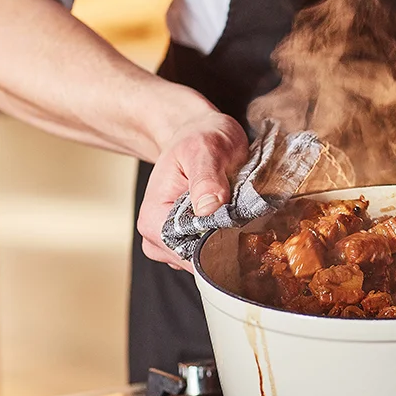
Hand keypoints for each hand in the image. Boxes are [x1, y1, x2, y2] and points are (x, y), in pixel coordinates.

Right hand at [136, 111, 248, 270]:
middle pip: (194, 262)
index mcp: (153, 217)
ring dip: (226, 243)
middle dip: (222, 245)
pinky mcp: (189, 241)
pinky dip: (226, 242)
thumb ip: (206, 179)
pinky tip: (234, 220)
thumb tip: (209, 208)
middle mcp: (157, 235)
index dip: (213, 246)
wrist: (198, 133)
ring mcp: (174, 241)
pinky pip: (210, 253)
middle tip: (242, 215)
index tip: (236, 227)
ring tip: (237, 213)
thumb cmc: (198, 138)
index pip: (182, 253)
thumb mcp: (205, 150)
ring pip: (205, 260)